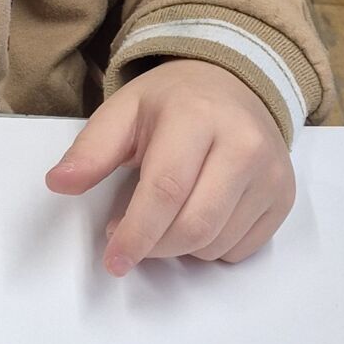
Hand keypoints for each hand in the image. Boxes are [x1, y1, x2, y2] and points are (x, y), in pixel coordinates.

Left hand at [47, 62, 294, 271]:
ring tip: (165, 218)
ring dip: (180, 248)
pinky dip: (211, 248)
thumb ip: (91, 149)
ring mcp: (271, 173)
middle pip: (195, 225)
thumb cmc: (173, 102)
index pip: (166, 190)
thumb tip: (58, 183)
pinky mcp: (284, 196)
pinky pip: (241, 248)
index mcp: (198, 117)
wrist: (235, 84)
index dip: (136, 234)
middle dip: (154, 247)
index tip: (113, 259)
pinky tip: (198, 215)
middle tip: (131, 240)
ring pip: (217, 243)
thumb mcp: (124, 111)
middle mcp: (245, 144)